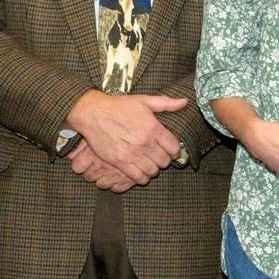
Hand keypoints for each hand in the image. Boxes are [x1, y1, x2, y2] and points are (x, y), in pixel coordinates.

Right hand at [67, 91, 187, 184]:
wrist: (93, 113)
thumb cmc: (119, 106)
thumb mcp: (144, 100)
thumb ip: (166, 103)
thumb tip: (185, 102)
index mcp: (153, 128)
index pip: (174, 148)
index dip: (175, 150)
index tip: (170, 149)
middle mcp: (145, 143)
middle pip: (165, 161)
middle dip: (164, 160)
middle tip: (159, 156)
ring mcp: (132, 154)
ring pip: (153, 171)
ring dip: (154, 169)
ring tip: (150, 163)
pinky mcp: (120, 162)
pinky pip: (138, 177)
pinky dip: (142, 177)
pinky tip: (140, 171)